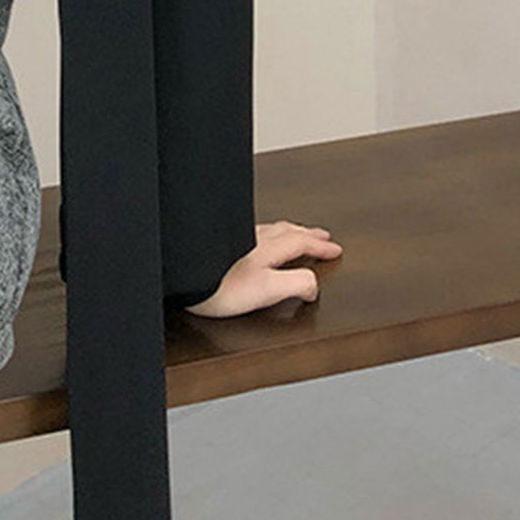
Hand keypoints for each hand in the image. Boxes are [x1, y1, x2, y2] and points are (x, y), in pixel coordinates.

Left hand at [181, 220, 342, 316]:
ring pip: (268, 230)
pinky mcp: (219, 245)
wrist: (184, 276)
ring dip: (287, 231)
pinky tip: (255, 240)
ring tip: (294, 233)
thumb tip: (313, 286)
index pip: (300, 242)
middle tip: (321, 235)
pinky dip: (265, 235)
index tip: (335, 249)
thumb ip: (295, 285)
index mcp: (267, 249)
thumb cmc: (218, 286)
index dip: (320, 246)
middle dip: (307, 233)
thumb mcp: (267, 290)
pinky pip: (251, 233)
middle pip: (286, 230)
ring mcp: (235, 239)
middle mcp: (252, 239)